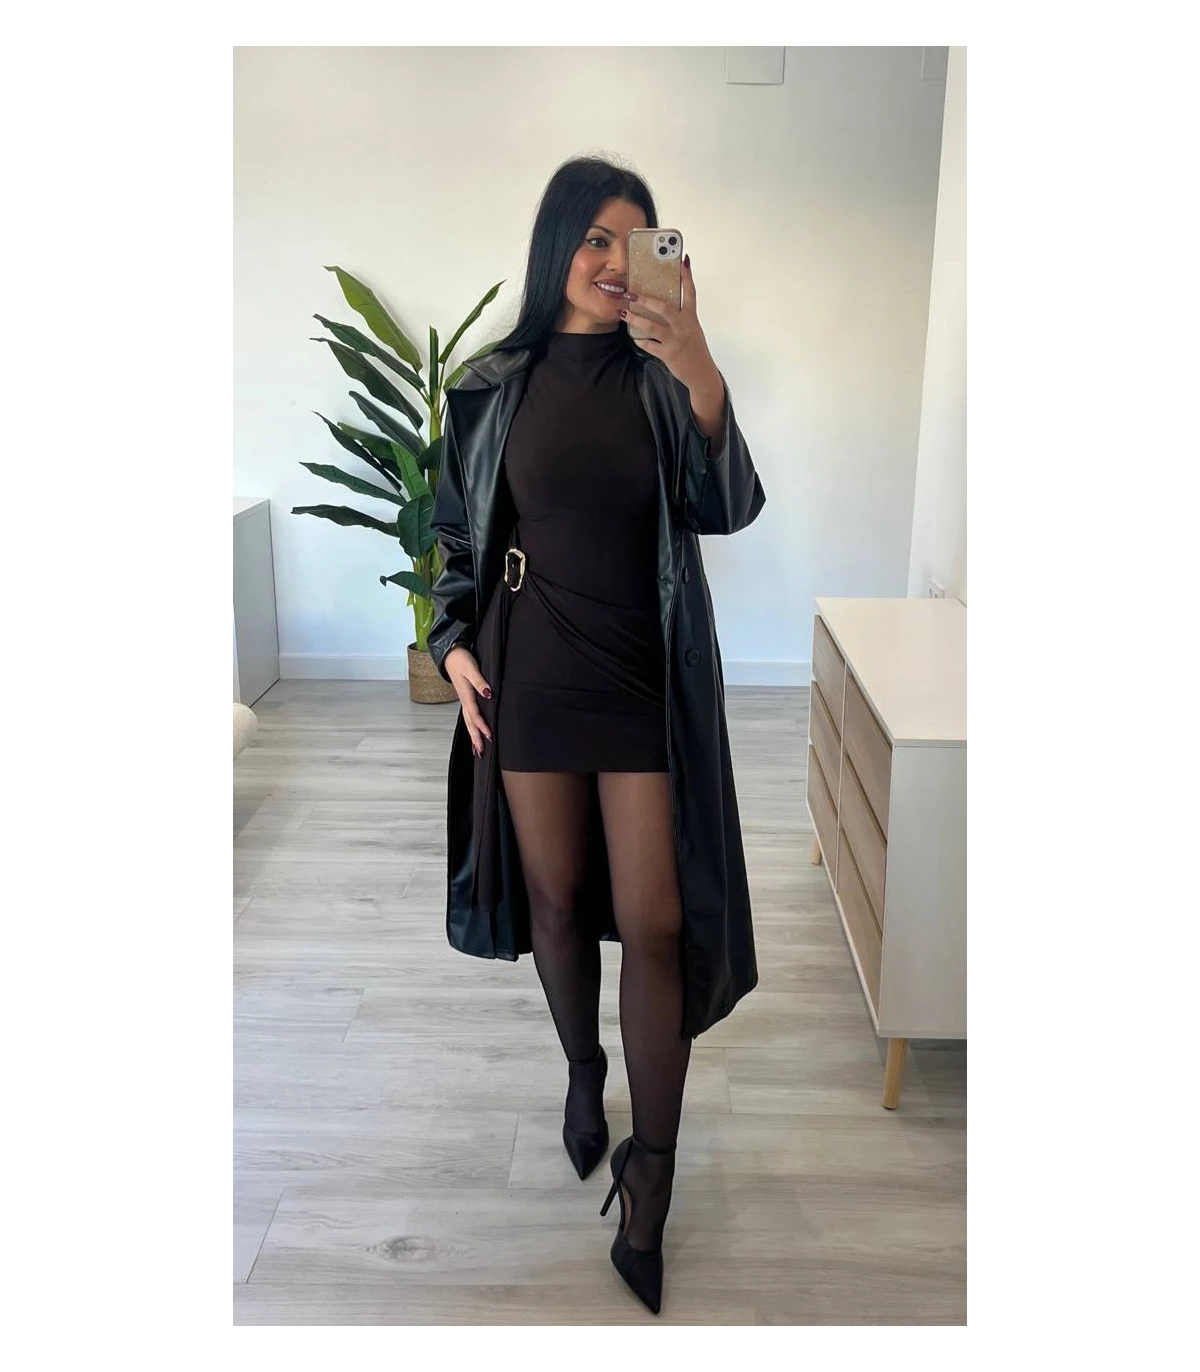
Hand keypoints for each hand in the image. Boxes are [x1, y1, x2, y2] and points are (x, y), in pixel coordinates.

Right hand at [446, 645, 492, 756]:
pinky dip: (471, 727)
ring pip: (468, 722)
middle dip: (475, 738)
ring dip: (473, 736)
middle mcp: (464, 700)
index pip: (475, 714)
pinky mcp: (465, 698)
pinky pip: (468, 717)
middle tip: (481, 752)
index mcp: (466, 694)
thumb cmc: (462, 660)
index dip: (482, 725)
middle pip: (470, 723)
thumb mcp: (472, 668)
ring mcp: (463, 700)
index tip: (489, 736)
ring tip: (477, 750)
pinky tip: (475, 733)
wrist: (450, 654)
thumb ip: (479, 682)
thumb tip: (488, 694)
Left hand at [620, 254, 719, 392]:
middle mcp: (684, 326)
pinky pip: (649, 345)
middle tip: (631, 294)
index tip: (682, 260)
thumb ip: (681, 317)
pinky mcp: (668, 354)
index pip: (690, 292)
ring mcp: (675, 340)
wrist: (702, 374)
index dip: (686, 276)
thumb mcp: (692, 330)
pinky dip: (640, 340)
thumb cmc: (695, 350)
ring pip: (651, 327)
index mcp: (691, 318)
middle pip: (663, 308)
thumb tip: (662, 305)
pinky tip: (634, 337)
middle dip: (645, 300)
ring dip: (635, 319)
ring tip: (623, 313)